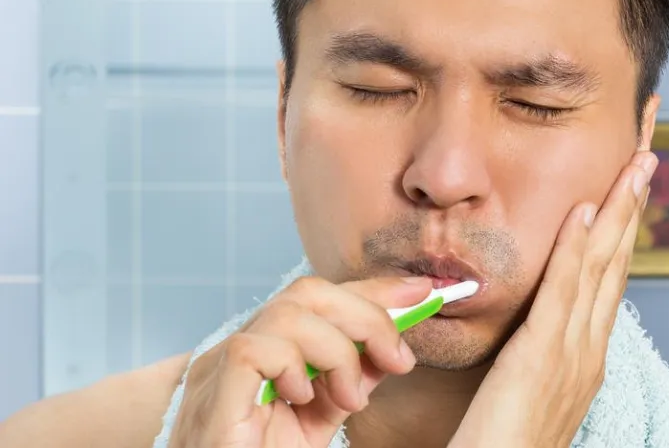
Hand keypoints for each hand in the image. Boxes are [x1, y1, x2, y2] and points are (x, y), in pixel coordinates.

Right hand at [166, 275, 433, 447]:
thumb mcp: (323, 414)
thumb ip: (352, 377)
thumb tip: (392, 345)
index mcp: (268, 348)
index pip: (321, 298)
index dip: (373, 290)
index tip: (421, 293)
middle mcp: (241, 348)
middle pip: (308, 293)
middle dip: (368, 317)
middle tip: (398, 360)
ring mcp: (218, 367)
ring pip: (288, 314)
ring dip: (338, 353)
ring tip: (349, 399)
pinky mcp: (210, 391)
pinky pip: (254, 349)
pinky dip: (292, 368)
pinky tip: (302, 399)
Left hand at [450, 150, 657, 447]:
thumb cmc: (504, 445)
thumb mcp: (527, 391)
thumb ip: (537, 353)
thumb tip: (537, 324)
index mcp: (586, 356)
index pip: (610, 278)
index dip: (623, 228)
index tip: (630, 186)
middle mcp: (589, 351)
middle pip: (617, 263)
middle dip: (633, 206)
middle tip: (646, 155)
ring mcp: (571, 355)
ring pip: (600, 268)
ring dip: (618, 211)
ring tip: (632, 166)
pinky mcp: (540, 359)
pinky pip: (562, 293)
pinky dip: (575, 249)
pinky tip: (584, 212)